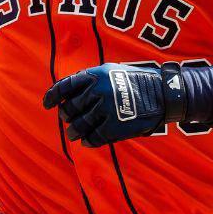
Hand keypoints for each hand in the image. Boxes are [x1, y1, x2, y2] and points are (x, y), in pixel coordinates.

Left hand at [43, 62, 183, 147]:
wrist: (165, 93)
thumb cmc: (136, 81)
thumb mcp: (110, 71)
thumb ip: (89, 80)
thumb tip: (66, 94)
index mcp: (94, 75)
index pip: (64, 86)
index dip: (52, 96)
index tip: (47, 104)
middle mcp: (97, 91)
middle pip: (70, 108)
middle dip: (66, 115)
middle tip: (68, 119)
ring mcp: (106, 109)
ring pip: (79, 125)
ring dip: (74, 132)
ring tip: (73, 134)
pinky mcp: (116, 126)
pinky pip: (94, 137)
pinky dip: (88, 141)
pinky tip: (87, 142)